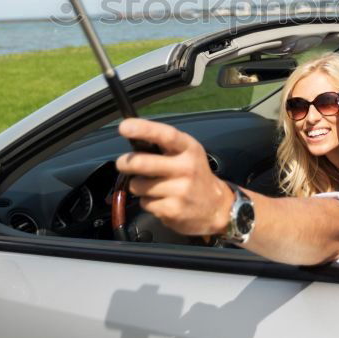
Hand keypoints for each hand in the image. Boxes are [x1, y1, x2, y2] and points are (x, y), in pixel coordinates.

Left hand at [115, 118, 233, 235]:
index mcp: (189, 149)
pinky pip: (144, 203)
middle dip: (125, 163)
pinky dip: (147, 202)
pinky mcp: (172, 210)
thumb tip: (132, 137)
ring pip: (138, 186)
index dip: (144, 129)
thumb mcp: (188, 153)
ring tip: (153, 186)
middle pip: (144, 163)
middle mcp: (186, 168)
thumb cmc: (195, 175)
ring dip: (138, 186)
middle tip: (122, 163)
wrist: (216, 207)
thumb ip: (165, 146)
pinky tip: (161, 200)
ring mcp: (179, 190)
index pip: (166, 135)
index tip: (125, 127)